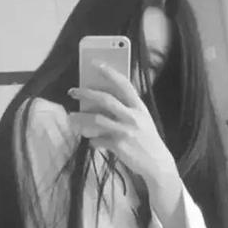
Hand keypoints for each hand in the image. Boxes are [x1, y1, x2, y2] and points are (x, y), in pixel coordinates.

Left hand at [67, 62, 175, 181]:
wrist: (157, 164)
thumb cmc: (147, 140)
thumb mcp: (142, 120)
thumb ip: (126, 110)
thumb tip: (101, 103)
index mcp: (140, 108)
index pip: (124, 84)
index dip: (109, 72)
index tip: (95, 63)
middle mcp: (133, 117)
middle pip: (106, 100)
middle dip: (86, 93)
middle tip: (72, 91)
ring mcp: (126, 131)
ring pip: (97, 119)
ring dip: (81, 118)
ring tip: (70, 117)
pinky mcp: (119, 146)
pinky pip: (98, 140)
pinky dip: (92, 140)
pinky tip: (91, 141)